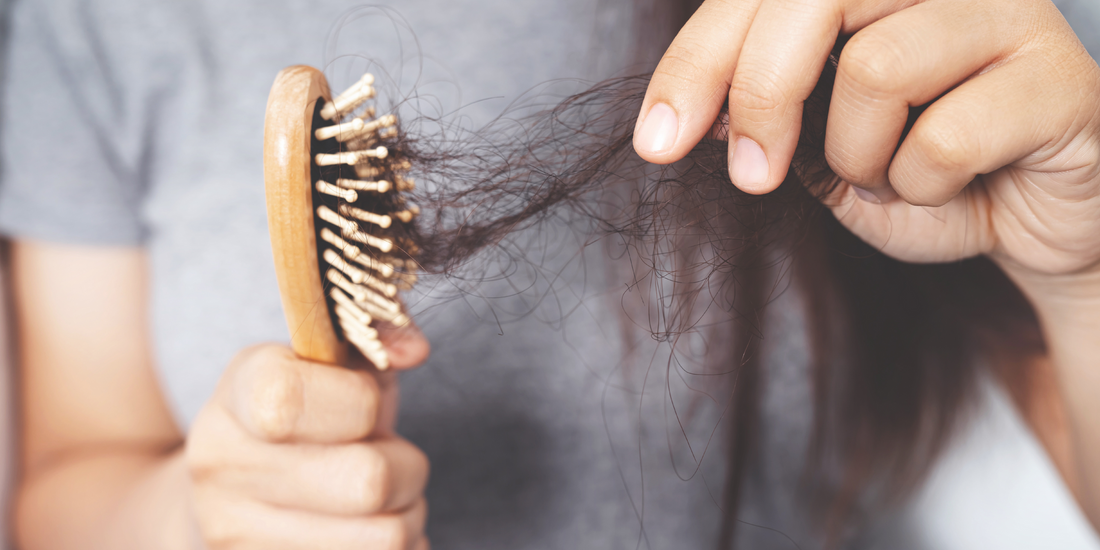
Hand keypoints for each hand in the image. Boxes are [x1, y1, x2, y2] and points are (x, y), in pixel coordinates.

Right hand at [185, 325, 430, 549]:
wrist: (233, 494)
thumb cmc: (312, 419)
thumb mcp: (340, 366)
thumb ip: (380, 339)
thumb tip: (413, 350)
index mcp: (239, 394)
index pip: (291, 401)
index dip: (360, 403)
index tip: (364, 404)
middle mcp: (221, 467)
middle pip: (366, 480)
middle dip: (408, 468)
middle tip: (395, 460)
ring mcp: (233, 534)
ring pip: (384, 539)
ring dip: (408, 518)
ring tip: (382, 501)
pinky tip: (368, 534)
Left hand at [634, 0, 1099, 283]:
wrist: (1030, 223)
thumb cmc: (922, 172)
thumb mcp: (822, 149)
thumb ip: (767, 114)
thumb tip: (700, 107)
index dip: (696, 60)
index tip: (657, 142)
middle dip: (761, 94)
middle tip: (752, 177)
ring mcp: (1007, 10)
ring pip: (877, 67)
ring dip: (860, 156)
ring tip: (892, 173)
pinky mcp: (1057, 73)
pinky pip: (945, 137)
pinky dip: (924, 188)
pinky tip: (959, 185)